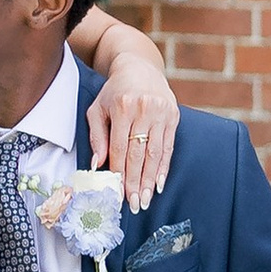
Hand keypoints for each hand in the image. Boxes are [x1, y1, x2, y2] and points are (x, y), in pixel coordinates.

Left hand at [87, 52, 179, 208]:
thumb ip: (96, 136)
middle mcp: (144, 109)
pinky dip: (164, 167)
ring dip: (150, 180)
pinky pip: (169, 146)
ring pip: (155, 153)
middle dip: (136, 182)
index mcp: (123, 107)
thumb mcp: (98, 109)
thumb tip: (97, 165)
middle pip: (138, 154)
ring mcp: (161, 113)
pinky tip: (159, 184)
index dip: (118, 172)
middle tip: (135, 204)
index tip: (117, 192)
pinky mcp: (173, 116)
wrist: (139, 67)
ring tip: (147, 199)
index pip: (119, 147)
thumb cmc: (114, 91)